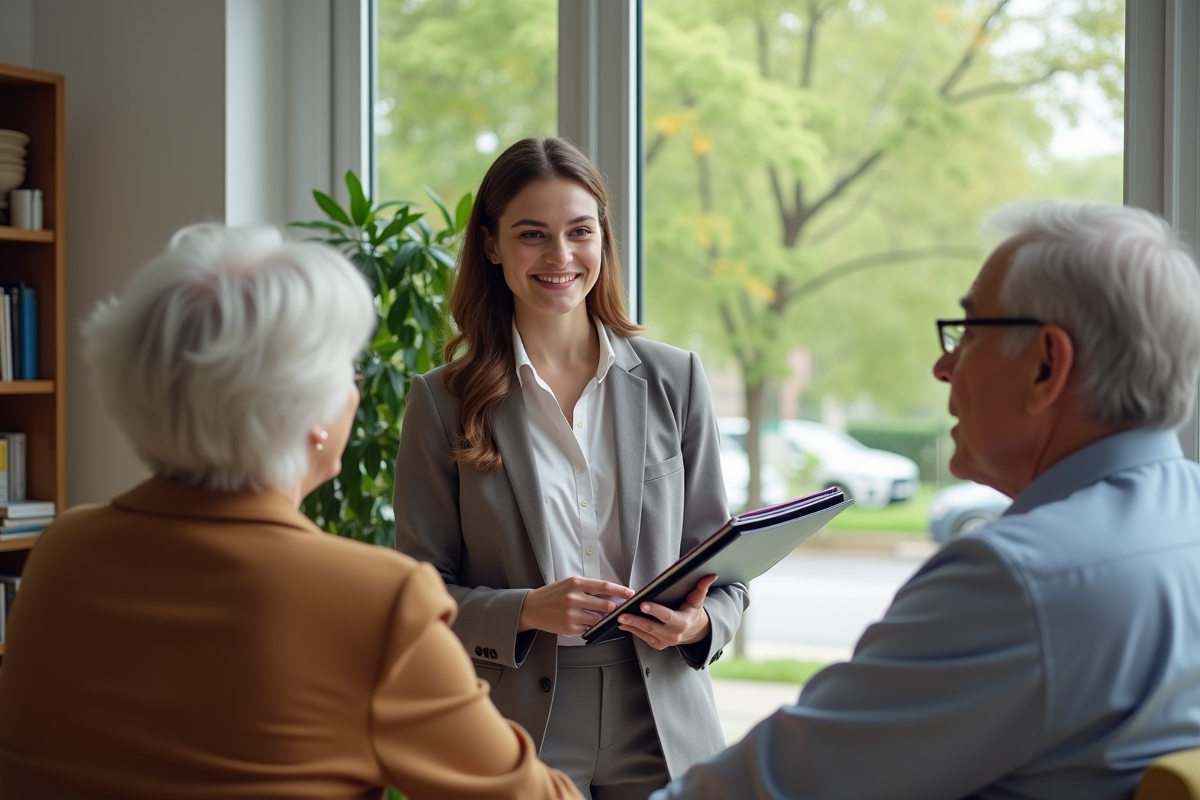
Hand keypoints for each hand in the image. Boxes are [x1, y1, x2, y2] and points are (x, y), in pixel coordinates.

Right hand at [518, 577, 634, 635]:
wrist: (531, 608)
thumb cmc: (552, 594)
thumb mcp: (568, 584)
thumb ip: (587, 587)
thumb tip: (609, 593)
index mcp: (575, 583)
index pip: (604, 586)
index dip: (620, 591)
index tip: (630, 593)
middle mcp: (574, 598)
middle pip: (605, 605)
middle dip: (617, 608)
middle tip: (625, 608)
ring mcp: (572, 614)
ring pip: (599, 618)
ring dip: (606, 619)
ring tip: (610, 617)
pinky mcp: (570, 627)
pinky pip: (589, 628)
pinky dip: (593, 626)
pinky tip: (593, 623)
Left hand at [617, 574, 715, 650]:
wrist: (694, 631)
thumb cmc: (693, 612)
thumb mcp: (697, 600)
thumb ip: (702, 587)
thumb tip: (711, 575)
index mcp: (682, 623)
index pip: (666, 616)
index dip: (655, 611)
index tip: (643, 604)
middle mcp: (673, 635)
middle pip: (651, 627)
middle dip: (635, 620)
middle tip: (622, 614)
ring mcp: (664, 642)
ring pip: (645, 633)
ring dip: (630, 626)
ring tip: (618, 618)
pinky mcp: (657, 644)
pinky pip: (643, 638)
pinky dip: (632, 631)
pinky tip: (623, 624)